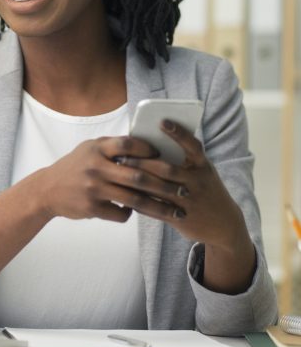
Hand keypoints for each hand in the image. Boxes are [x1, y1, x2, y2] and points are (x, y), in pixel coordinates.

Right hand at [34, 135, 182, 222]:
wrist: (47, 190)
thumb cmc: (74, 166)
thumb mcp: (89, 149)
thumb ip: (112, 146)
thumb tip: (145, 145)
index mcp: (97, 149)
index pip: (127, 145)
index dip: (148, 150)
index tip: (164, 156)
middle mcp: (95, 167)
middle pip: (137, 176)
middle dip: (165, 185)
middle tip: (184, 190)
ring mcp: (93, 189)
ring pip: (134, 200)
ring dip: (158, 207)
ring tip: (176, 211)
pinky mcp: (92, 208)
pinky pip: (120, 213)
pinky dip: (130, 213)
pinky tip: (136, 211)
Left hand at [117, 119, 248, 250]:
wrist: (225, 225)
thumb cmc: (205, 189)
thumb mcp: (201, 172)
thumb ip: (183, 160)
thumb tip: (148, 145)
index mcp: (203, 166)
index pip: (193, 146)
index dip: (179, 133)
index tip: (162, 121)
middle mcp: (198, 182)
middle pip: (167, 169)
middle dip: (142, 162)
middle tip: (122, 156)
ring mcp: (190, 201)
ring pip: (159, 189)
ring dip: (137, 180)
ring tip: (120, 172)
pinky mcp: (181, 219)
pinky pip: (156, 208)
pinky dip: (140, 200)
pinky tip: (126, 193)